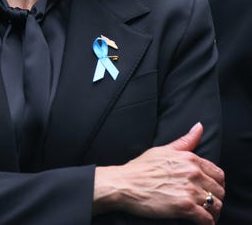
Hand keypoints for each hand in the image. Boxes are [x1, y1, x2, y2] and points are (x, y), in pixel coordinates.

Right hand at [93, 122, 224, 223]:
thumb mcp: (162, 150)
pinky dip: (207, 223)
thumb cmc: (139, 168)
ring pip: (216, 205)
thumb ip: (185, 141)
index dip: (215, 184)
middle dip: (215, 198)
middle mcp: (193, 173)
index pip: (218, 174)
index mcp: (189, 159)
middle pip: (219, 190)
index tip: (209, 190)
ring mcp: (190, 190)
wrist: (123, 184)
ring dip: (213, 212)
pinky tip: (201, 222)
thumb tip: (199, 127)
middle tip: (206, 204)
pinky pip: (207, 218)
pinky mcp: (185, 207)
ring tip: (206, 215)